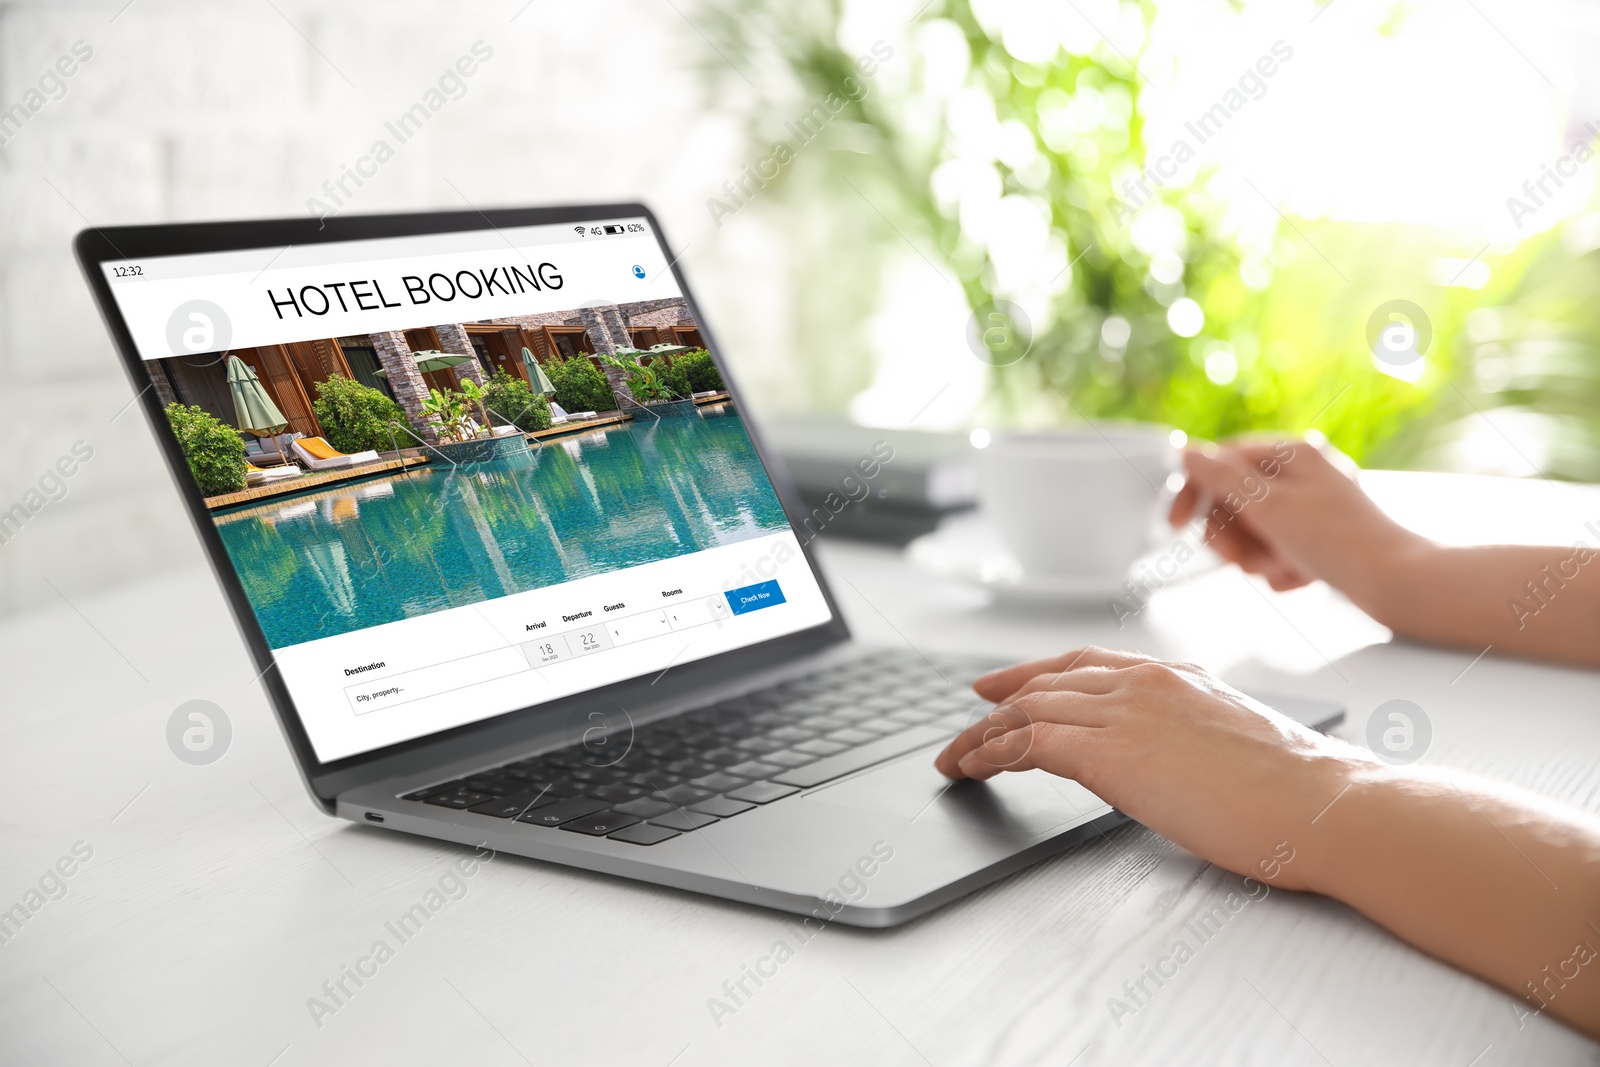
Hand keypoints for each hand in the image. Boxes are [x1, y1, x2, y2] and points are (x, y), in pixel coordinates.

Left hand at [933, 647, 1382, 890]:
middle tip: (967, 721)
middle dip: (999, 703)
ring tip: (955, 759)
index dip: (1037, 673)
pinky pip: (1026, 743)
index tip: (1005, 685)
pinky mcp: (1107, 752)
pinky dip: (989, 754)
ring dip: (981, 736)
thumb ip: (1192, 734)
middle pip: (1046, 682)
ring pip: (1026, 711)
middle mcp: (1143, 682)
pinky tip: (972, 769)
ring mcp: (1123, 712)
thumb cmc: (1299, 789)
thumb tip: (1174, 758)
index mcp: (1175, 675)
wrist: (1323, 803)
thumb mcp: (1235, 741)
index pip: (1086, 663)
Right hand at [1168, 438, 1421, 595]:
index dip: (1194, 493)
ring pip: (1253, 528)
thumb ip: (1221, 478)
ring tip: (1280, 570)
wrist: (1395, 583)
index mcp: (1291, 453)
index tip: (1175, 525)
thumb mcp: (1268, 507)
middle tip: (1243, 560)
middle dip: (1233, 536)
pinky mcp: (1319, 534)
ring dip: (1256, 555)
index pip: (1222, 462)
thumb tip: (1187, 452)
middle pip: (1235, 499)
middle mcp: (1302, 472)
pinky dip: (1279, 566)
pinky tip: (1299, 577)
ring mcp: (1311, 504)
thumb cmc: (1338, 542)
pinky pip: (1277, 546)